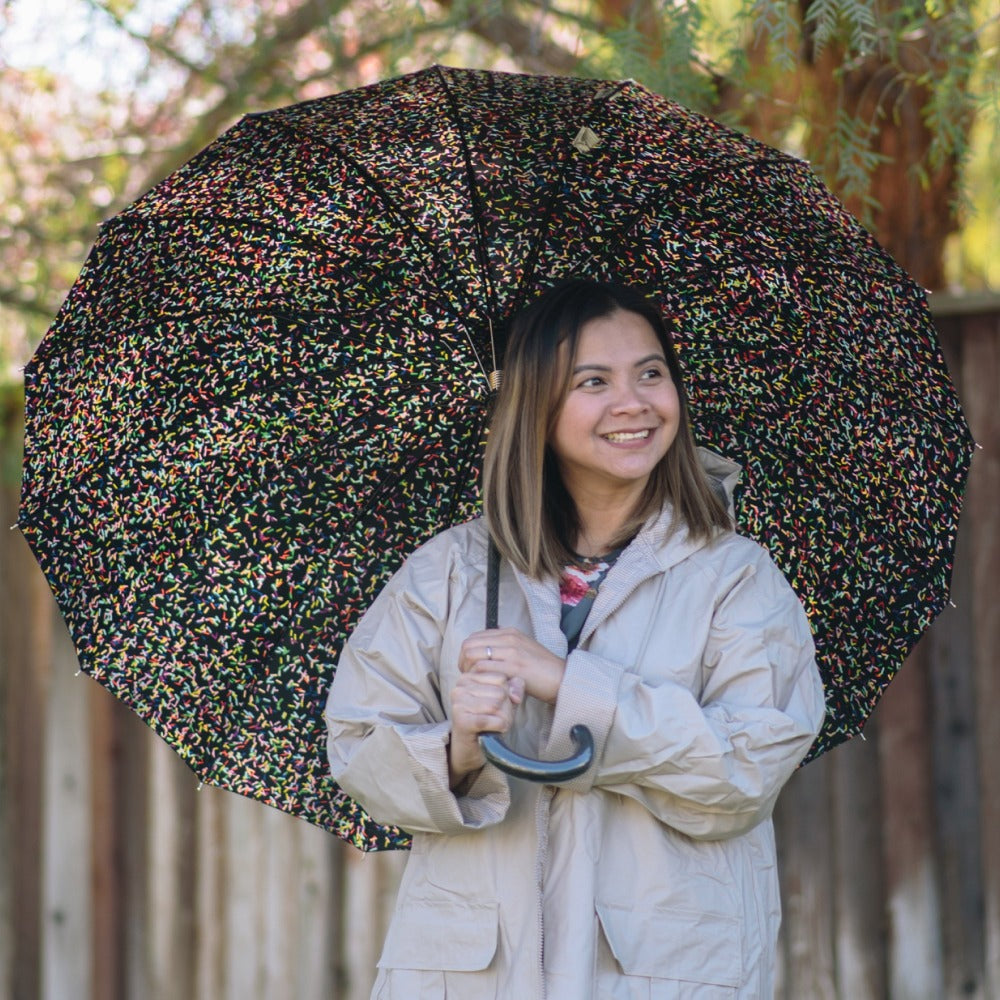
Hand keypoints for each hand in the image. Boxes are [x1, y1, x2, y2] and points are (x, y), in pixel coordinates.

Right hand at [448, 668, 524, 786]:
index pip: (501, 678)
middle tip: (496, 718)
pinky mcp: (462, 721)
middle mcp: (460, 687)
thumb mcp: (504, 699)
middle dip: (506, 708)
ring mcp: (459, 703)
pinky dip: (500, 727)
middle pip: (500, 692)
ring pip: (497, 705)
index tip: (497, 705)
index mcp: (468, 676)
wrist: (470, 747)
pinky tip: (493, 731)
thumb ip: (514, 687)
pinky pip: (493, 720)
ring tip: (494, 724)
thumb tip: (517, 690)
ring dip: (503, 718)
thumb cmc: (487, 719)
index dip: (507, 694)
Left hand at [459, 628, 566, 705]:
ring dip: (469, 671)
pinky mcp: (514, 667)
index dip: (465, 653)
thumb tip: (486, 648)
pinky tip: (483, 686)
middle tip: (468, 676)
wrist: (561, 677)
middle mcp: (508, 638)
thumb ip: (505, 646)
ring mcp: (511, 651)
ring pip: (473, 656)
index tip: (468, 666)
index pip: (474, 637)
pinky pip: (484, 669)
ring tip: (475, 682)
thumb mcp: (522, 649)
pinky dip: (478, 678)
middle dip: (463, 662)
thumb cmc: (541, 668)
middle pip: (469, 645)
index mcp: (509, 632)